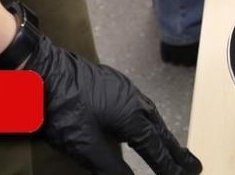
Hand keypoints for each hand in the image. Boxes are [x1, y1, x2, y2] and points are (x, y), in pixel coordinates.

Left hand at [29, 32, 201, 174]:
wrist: (42, 68)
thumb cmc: (61, 106)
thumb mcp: (84, 144)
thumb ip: (110, 165)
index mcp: (131, 116)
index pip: (155, 148)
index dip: (168, 165)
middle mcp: (133, 100)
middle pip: (160, 130)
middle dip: (175, 150)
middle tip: (192, 165)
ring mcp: (123, 88)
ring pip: (151, 115)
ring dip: (163, 134)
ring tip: (171, 147)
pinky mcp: (111, 82)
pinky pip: (140, 104)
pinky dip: (148, 120)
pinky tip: (141, 122)